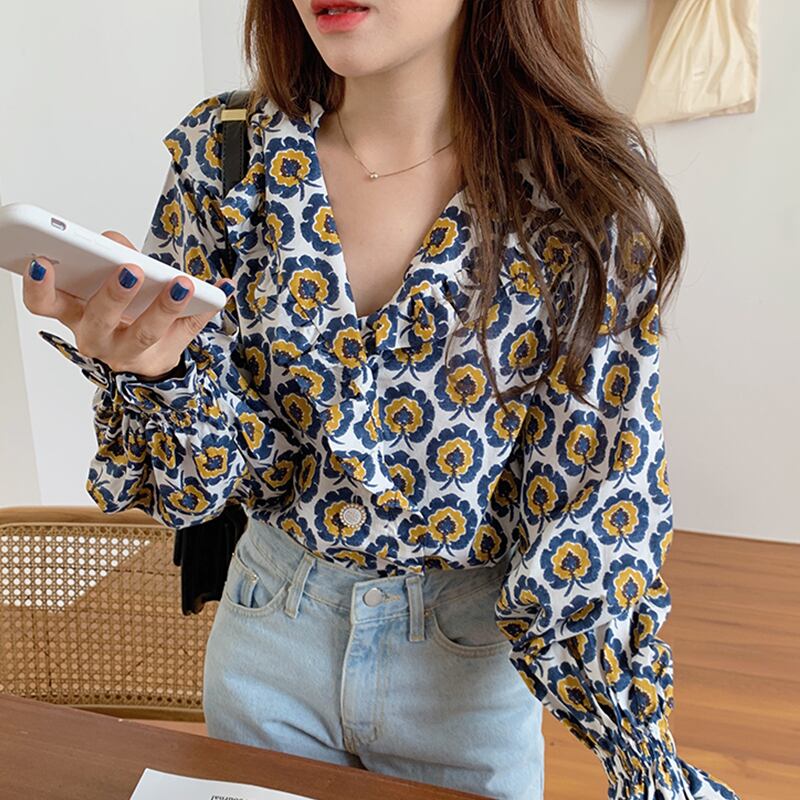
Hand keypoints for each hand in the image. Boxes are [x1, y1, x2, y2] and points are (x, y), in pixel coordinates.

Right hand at [22, 230, 233, 379]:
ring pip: (146, 333)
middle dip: (114, 294)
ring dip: (165, 306)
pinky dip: (207, 308)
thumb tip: (117, 243)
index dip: (40, 287)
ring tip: (182, 284)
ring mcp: (132, 350)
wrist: (139, 361)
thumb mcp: (97, 290)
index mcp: (75, 314)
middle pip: (101, 320)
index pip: (46, 304)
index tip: (43, 263)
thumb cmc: (115, 316)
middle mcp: (99, 337)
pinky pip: (189, 330)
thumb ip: (109, 258)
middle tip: (131, 269)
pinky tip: (221, 290)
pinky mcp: (165, 355)